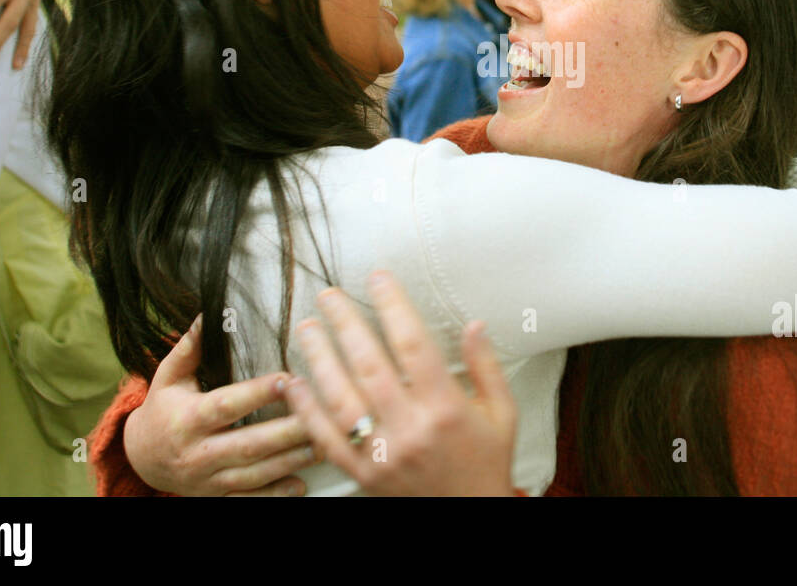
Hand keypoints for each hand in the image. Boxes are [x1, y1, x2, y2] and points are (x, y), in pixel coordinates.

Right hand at [124, 316, 319, 495]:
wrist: (141, 459)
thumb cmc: (163, 408)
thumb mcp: (169, 376)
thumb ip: (191, 347)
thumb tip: (210, 310)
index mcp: (188, 419)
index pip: (227, 405)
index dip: (258, 394)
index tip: (289, 378)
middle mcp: (198, 453)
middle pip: (248, 444)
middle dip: (286, 433)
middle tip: (321, 416)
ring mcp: (208, 480)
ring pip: (254, 474)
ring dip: (290, 461)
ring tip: (324, 444)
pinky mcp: (216, 497)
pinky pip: (248, 499)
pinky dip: (275, 494)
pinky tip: (301, 484)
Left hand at [281, 271, 517, 496]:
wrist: (472, 517)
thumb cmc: (487, 463)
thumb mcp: (502, 413)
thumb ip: (486, 367)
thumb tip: (474, 325)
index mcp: (446, 408)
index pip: (414, 345)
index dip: (393, 307)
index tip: (378, 279)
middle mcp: (411, 429)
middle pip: (370, 365)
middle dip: (346, 324)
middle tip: (329, 296)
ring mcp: (383, 454)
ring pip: (342, 399)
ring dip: (320, 359)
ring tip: (306, 328)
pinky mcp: (363, 475)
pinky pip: (327, 440)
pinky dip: (307, 410)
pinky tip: (294, 382)